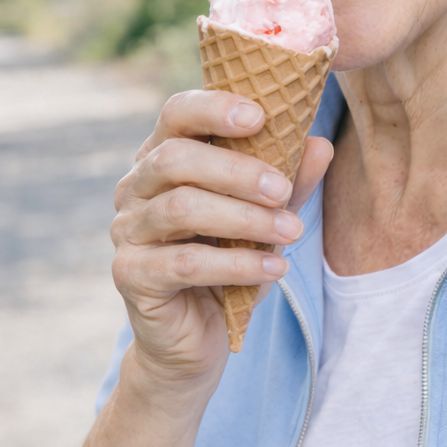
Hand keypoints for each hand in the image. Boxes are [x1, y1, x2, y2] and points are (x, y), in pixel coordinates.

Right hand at [111, 90, 332, 397]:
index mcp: (163, 158)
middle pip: (175, 158)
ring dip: (244, 220)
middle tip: (283, 191)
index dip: (214, 108)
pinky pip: (184, 263)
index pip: (176, 113)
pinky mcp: (130, 275)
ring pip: (180, 209)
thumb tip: (321, 144)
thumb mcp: (266, 219)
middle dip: (236, 171)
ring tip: (291, 233)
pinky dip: (236, 264)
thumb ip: (288, 183)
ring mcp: (126, 231)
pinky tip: (274, 269)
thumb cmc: (229, 264)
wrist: (196, 338)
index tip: (261, 116)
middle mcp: (135, 188)